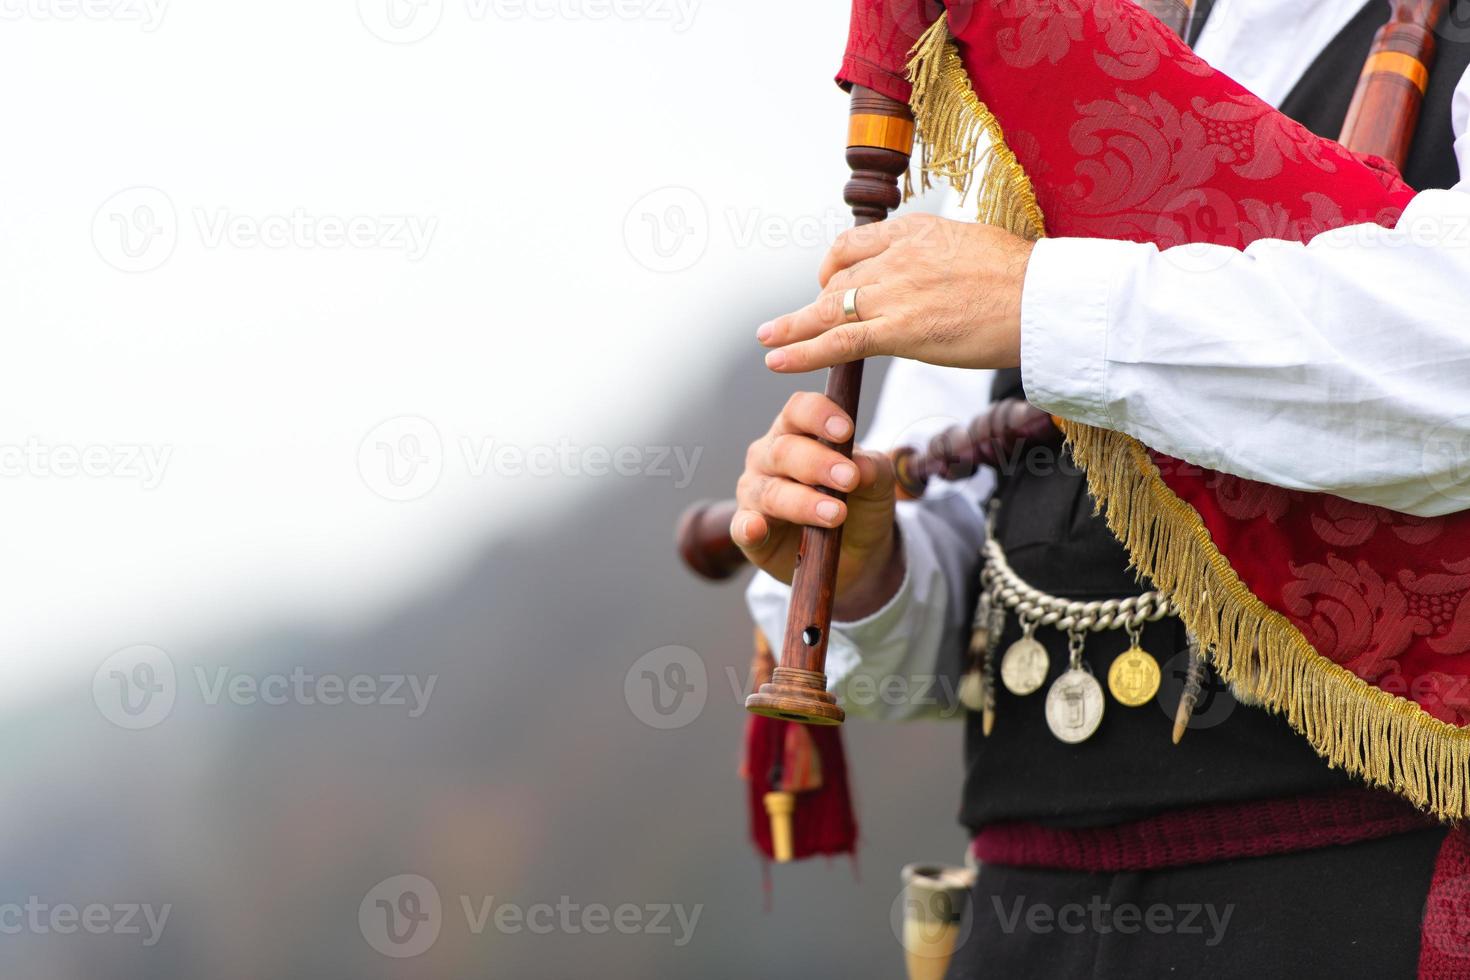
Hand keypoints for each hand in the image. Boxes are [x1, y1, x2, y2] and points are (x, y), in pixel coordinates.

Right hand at [731, 393, 903, 618]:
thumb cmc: (859, 504)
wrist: (857, 553)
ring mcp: (756, 493)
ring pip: (771, 491)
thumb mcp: (877, 484)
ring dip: (803, 502)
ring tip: (835, 514)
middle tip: (848, 478)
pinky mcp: (749, 531)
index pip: (799, 410)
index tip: (845, 430)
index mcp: (798, 433)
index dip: (819, 415)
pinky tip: (756, 528)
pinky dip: (748, 528)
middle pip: (785, 450)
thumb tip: (861, 467)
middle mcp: (770, 457)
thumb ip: (872, 469)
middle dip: (818, 463)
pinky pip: (742, 527)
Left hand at [757, 213, 1032, 373]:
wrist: (1047, 301)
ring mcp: (896, 293)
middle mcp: (898, 256)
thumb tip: (940, 271)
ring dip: (792, 328)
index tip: (830, 282)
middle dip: (817, 303)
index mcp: (916, 230)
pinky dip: (801, 351)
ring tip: (768, 340)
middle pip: (837, 279)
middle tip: (803, 322)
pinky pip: (837, 341)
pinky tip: (777, 358)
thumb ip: (944, 256)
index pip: (855, 243)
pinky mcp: (900, 331)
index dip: (835, 267)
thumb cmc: (1026, 280)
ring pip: (828, 310)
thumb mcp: (975, 246)